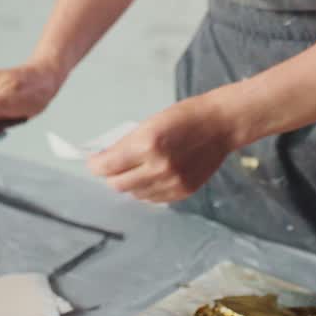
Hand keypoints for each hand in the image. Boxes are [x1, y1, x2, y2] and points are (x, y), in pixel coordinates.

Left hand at [85, 92, 235, 202]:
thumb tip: (105, 159)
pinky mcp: (182, 192)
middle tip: (111, 167)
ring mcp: (172, 183)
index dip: (96, 165)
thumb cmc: (186, 116)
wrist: (221, 125)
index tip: (93, 162)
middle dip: (110, 176)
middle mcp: (158, 168)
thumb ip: (127, 143)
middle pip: (118, 184)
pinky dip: (146, 190)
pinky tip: (151, 177)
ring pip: (134, 194)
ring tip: (134, 170)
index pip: (108, 166)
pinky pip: (153, 198)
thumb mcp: (150, 123)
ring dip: (129, 183)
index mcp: (147, 145)